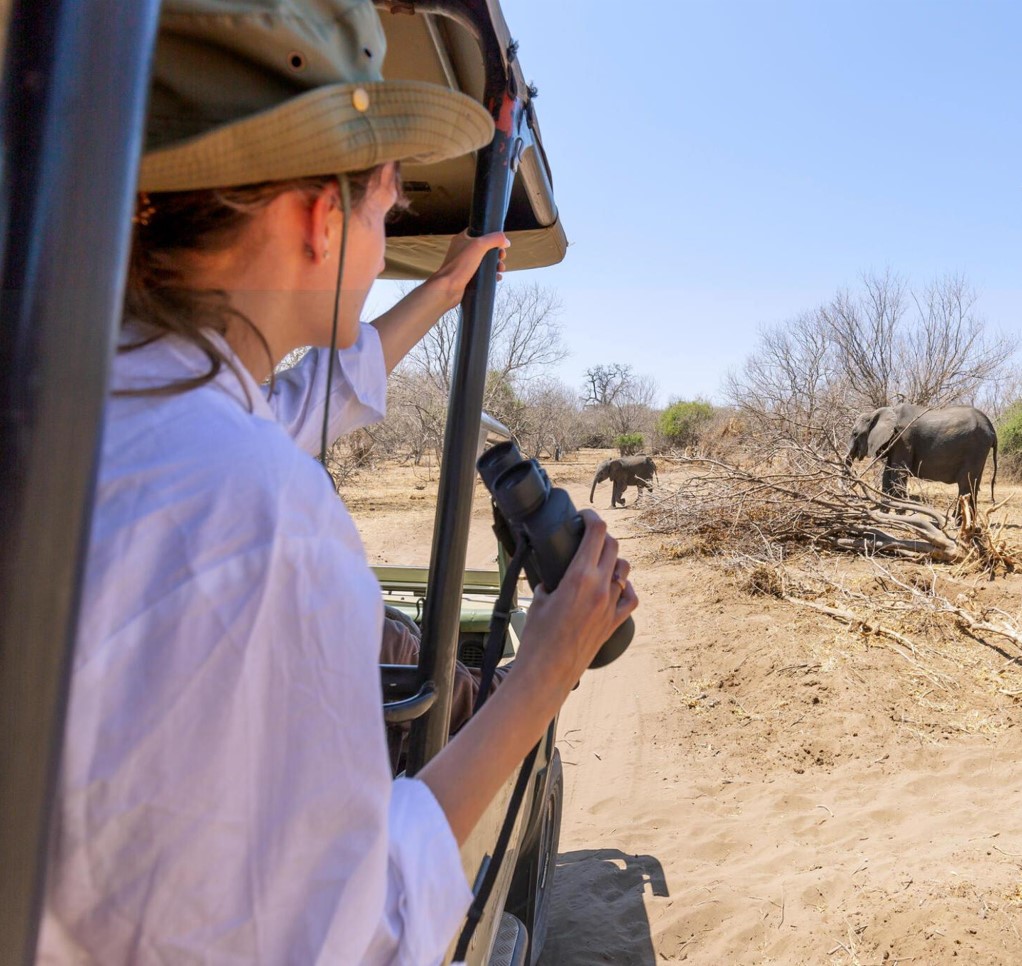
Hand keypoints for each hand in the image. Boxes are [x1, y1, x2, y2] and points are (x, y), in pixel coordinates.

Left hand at [427, 229, 508, 311]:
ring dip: (495, 264)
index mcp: (463, 239)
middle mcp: (463, 250)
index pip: (480, 232)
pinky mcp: (467, 276)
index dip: (492, 236)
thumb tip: (506, 241)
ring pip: (484, 261)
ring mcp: (465, 264)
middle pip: (485, 248)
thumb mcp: (479, 245)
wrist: (448, 288)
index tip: (500, 243)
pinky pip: (482, 273)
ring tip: (500, 269)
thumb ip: (494, 239)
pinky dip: (490, 275)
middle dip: (496, 253)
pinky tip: (497, 278)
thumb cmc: (460, 265)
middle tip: (502, 257)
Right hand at [515, 510, 637, 694]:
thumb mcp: (538, 599)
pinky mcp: (615, 622)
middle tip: (588, 537)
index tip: (583, 516)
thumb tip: (551, 574)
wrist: (548, 672)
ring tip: (600, 562)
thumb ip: (549, 581)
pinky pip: (631, 597)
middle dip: (601, 537)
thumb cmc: (537, 638)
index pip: (596, 532)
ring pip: (625, 570)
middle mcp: (600, 587)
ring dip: (614, 561)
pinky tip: (617, 586)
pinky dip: (626, 588)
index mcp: (579, 576)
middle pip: (613, 546)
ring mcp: (611, 605)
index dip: (592, 517)